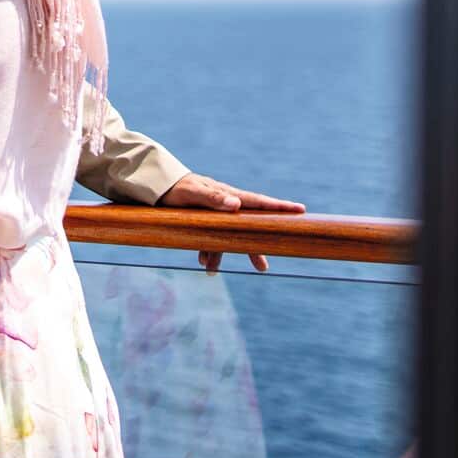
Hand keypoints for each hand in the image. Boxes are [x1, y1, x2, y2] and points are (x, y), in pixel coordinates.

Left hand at [157, 172, 305, 272]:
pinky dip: (207, 251)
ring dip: (225, 254)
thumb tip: (236, 204)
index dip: (279, 207)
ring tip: (215, 271)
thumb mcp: (192, 192)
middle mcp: (225, 205)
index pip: (258, 202)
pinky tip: (202, 263)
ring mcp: (214, 214)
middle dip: (255, 247)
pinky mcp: (202, 220)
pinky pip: (209, 239)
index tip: (300, 210)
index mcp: (227, 195)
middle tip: (264, 266)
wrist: (157, 185)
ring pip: (227, 237)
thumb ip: (213, 197)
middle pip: (247, 227)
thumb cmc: (176, 187)